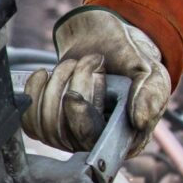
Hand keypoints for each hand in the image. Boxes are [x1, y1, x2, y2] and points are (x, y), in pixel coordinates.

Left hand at [22, 7, 171, 153]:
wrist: (103, 40)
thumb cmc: (130, 57)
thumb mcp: (150, 71)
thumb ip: (151, 93)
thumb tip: (140, 121)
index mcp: (127, 137)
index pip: (94, 142)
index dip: (80, 119)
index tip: (74, 94)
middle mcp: (97, 141)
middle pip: (65, 134)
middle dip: (70, 89)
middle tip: (90, 61)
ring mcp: (72, 135)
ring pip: (46, 126)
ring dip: (55, 85)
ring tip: (74, 64)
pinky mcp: (51, 124)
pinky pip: (30, 122)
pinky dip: (33, 92)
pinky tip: (45, 75)